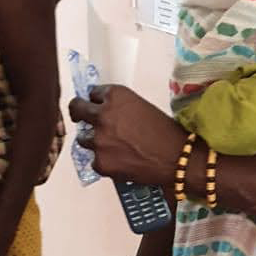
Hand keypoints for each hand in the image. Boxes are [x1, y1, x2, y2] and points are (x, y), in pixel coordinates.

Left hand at [69, 85, 187, 185]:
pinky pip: (95, 161)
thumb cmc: (167, 133)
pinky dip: (105, 162)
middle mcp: (103, 115)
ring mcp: (99, 140)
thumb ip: (121, 108)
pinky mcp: (101, 162)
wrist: (177, 159)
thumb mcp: (143, 108)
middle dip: (79, 113)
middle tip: (80, 118)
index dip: (96, 101)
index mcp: (116, 96)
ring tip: (114, 148)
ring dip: (94, 142)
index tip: (95, 105)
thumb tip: (108, 114)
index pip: (93, 93)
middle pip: (78, 110)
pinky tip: (122, 162)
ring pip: (84, 139)